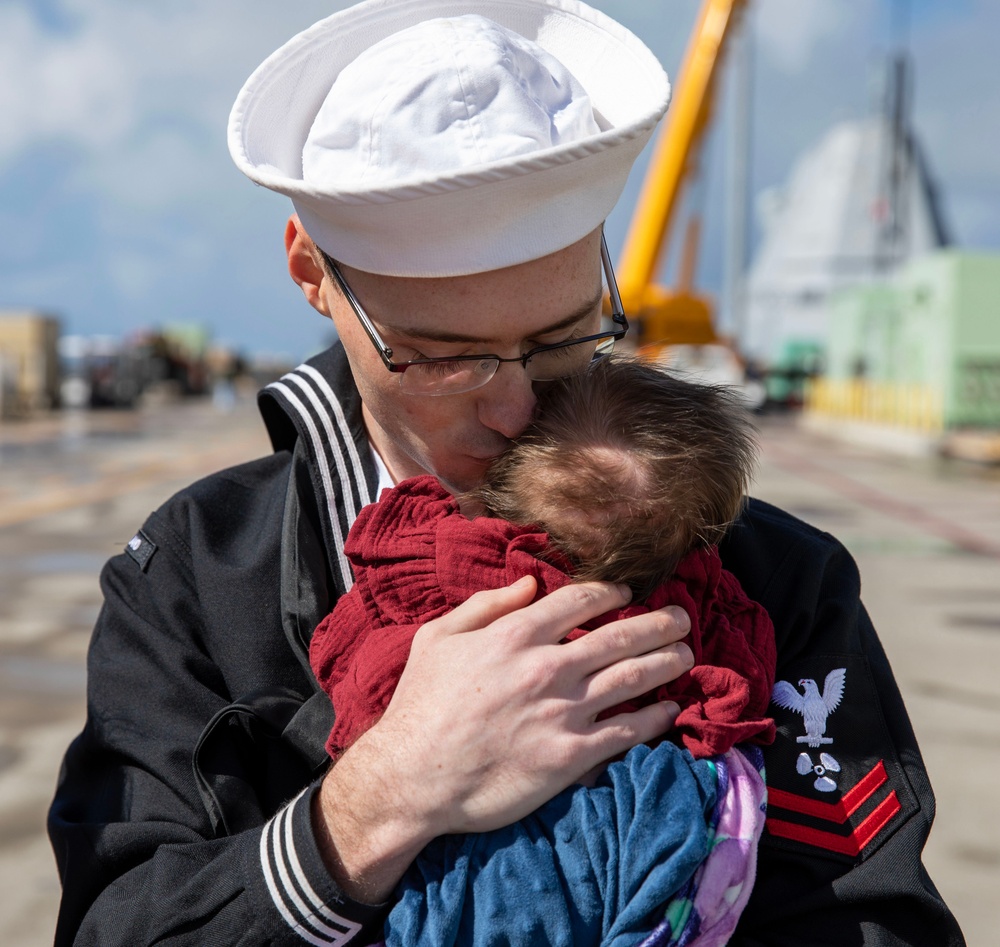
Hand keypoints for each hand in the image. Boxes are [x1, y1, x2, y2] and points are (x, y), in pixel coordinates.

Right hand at [313, 576, 692, 901]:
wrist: (412, 778)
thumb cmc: (420, 704)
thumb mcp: (437, 638)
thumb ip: (485, 605)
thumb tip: (530, 584)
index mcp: (515, 635)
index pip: (581, 601)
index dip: (612, 592)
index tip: (628, 593)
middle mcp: (547, 668)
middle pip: (620, 636)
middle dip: (660, 623)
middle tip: (682, 618)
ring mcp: (563, 713)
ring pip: (633, 678)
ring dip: (667, 662)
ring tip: (687, 653)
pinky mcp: (571, 757)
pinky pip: (627, 732)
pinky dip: (656, 718)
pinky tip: (670, 709)